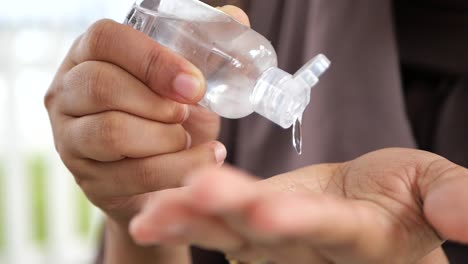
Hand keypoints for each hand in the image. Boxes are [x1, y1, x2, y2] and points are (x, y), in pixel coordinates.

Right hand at [44, 4, 249, 224]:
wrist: (166, 176)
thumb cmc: (170, 119)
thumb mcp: (184, 83)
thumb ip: (202, 50)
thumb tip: (235, 16)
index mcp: (88, 56)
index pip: (105, 39)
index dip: (152, 59)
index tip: (193, 84)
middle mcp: (68, 95)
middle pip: (102, 85)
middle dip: (158, 102)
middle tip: (187, 113)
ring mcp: (71, 140)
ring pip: (112, 131)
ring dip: (166, 137)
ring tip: (187, 138)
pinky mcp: (89, 181)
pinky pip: (133, 175)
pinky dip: (178, 168)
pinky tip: (205, 159)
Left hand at [130, 148, 467, 263]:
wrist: (369, 201)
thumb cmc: (405, 196)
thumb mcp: (435, 188)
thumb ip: (454, 197)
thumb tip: (464, 220)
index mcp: (355, 235)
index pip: (325, 229)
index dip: (299, 223)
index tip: (270, 213)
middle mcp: (306, 244)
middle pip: (263, 231)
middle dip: (229, 214)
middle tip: (194, 197)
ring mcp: (273, 238)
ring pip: (228, 229)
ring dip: (192, 218)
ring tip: (154, 213)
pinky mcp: (251, 224)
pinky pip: (216, 218)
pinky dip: (187, 211)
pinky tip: (157, 205)